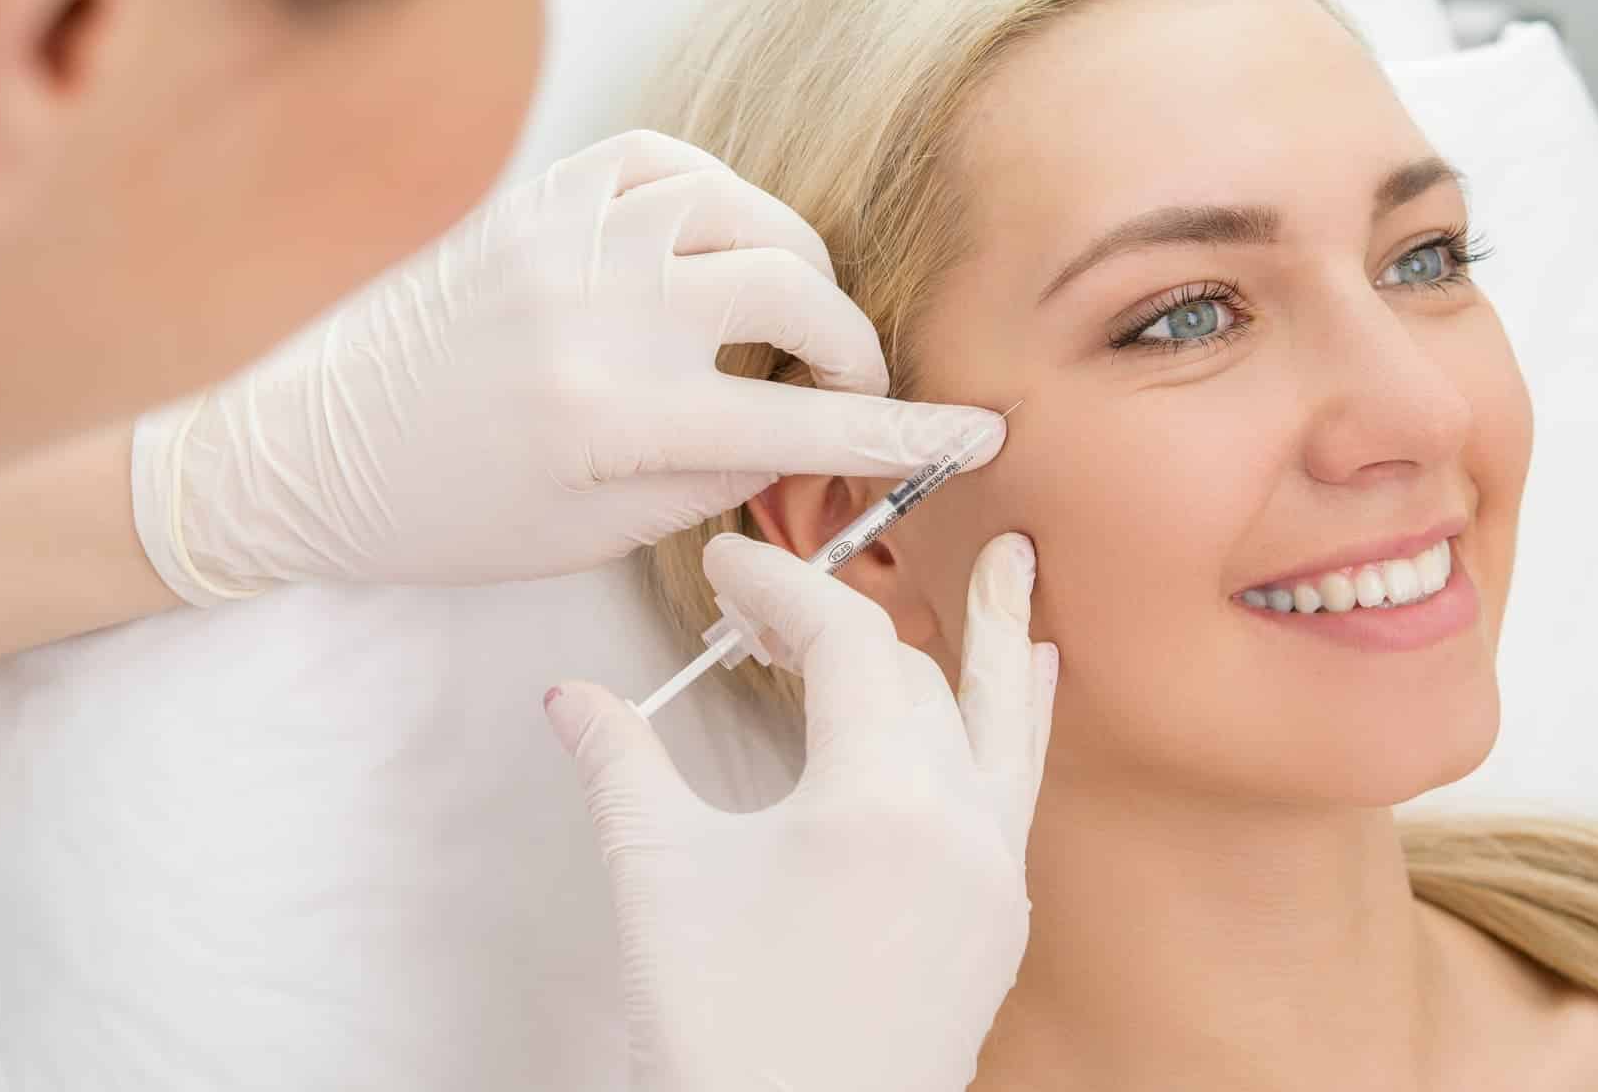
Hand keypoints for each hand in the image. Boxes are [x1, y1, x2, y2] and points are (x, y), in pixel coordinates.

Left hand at [130, 130, 1004, 601]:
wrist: (306, 453)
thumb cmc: (448, 517)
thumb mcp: (592, 536)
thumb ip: (713, 483)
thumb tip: (804, 441)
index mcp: (608, 419)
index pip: (800, 426)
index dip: (903, 432)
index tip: (976, 433)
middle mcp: (596, 312)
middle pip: (793, 292)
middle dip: (849, 345)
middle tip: (843, 386)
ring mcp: (564, 239)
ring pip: (744, 212)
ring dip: (793, 266)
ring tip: (784, 319)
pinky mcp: (536, 200)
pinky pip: (668, 164)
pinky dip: (720, 200)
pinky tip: (719, 247)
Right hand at [548, 532, 1055, 1091]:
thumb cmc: (722, 1037)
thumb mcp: (657, 878)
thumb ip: (621, 764)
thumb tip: (571, 698)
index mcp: (878, 801)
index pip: (844, 642)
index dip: (780, 586)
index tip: (726, 569)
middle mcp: (957, 824)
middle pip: (910, 674)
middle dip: (838, 622)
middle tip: (764, 611)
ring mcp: (991, 872)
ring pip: (998, 718)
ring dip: (991, 638)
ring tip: (1016, 560)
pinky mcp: (997, 917)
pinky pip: (1019, 785)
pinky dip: (1018, 719)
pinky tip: (1026, 679)